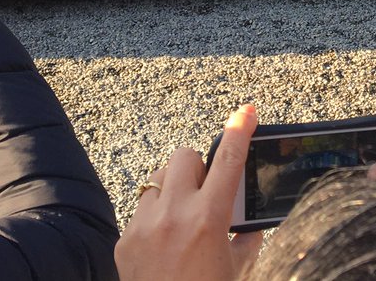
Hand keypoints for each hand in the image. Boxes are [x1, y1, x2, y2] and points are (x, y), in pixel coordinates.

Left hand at [116, 105, 262, 280]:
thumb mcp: (238, 269)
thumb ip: (247, 237)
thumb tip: (250, 221)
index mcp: (209, 220)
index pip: (229, 161)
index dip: (239, 130)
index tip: (247, 110)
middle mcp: (175, 215)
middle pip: (185, 156)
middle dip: (199, 167)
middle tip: (207, 193)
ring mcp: (145, 225)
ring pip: (159, 179)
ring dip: (175, 189)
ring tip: (183, 220)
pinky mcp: (125, 239)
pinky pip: (142, 209)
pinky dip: (157, 218)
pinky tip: (165, 244)